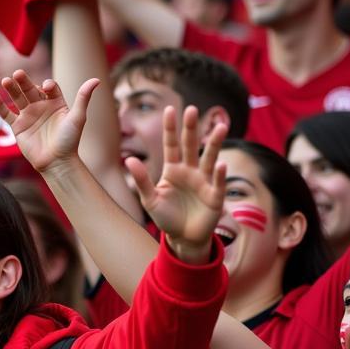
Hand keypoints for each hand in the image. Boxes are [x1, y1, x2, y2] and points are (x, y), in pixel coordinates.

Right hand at [0, 70, 98, 173]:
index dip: (47, 85)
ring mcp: (28, 115)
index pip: (49, 87)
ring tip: (5, 80)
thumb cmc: (70, 141)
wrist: (57, 162)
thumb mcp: (78, 117)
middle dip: (24, 82)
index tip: (46, 88)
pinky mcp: (18, 127)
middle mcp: (41, 106)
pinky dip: (0, 106)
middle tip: (18, 74)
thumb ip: (83, 97)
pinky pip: (6, 114)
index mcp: (55, 102)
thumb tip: (97, 79)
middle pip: (30, 89)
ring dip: (11, 89)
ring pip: (17, 98)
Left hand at [126, 105, 226, 263]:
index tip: (169, 109)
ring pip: (209, 158)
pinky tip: (220, 164)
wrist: (183, 239)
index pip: (171, 145)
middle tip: (192, 109)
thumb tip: (129, 160)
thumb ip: (141, 180)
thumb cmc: (166, 218)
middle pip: (191, 146)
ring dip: (214, 144)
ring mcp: (204, 182)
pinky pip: (217, 183)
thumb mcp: (150, 200)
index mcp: (173, 170)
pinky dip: (219, 175)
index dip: (170, 128)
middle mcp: (190, 171)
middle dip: (191, 129)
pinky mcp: (214, 197)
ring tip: (220, 127)